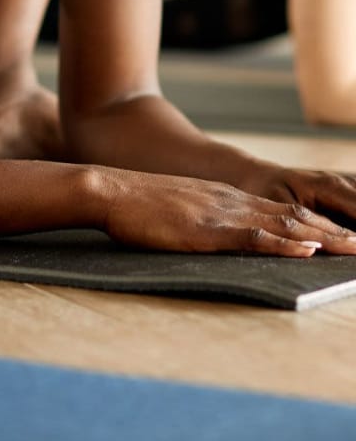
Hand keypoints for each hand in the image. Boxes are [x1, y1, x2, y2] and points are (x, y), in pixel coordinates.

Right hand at [102, 169, 355, 255]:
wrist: (109, 190)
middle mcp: (231, 202)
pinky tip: (307, 250)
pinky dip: (285, 244)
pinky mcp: (207, 230)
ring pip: (283, 224)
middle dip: (333, 230)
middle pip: (294, 215)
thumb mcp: (179, 209)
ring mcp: (221, 214)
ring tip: (353, 249)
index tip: (343, 235)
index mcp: (225, 198)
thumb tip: (220, 237)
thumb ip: (204, 219)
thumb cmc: (136, 205)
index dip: (317, 223)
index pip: (282, 210)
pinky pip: (254, 237)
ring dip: (323, 238)